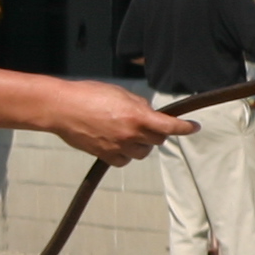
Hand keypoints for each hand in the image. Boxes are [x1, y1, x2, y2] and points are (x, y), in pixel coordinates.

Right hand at [46, 84, 195, 164]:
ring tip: (127, 132)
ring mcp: (118, 146)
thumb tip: (151, 114)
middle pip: (158, 139)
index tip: (194, 127)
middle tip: (145, 123)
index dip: (186, 128)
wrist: (60, 107)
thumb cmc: (88, 95)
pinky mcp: (105, 155)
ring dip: (142, 143)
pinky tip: (117, 143)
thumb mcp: (121, 94)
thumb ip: (140, 106)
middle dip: (156, 131)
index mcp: (137, 116)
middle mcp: (131, 134)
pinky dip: (125, 154)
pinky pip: (125, 161)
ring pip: (143, 152)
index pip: (170, 126)